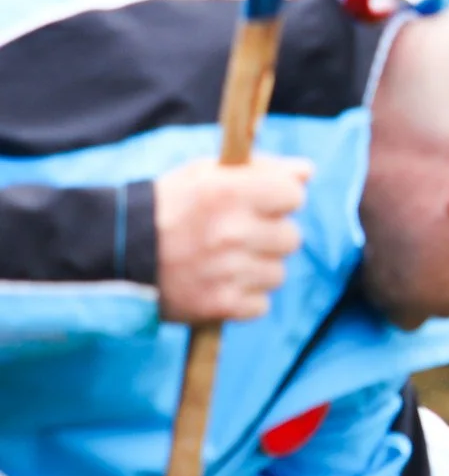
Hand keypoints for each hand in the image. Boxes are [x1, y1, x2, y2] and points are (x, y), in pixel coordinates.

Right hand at [154, 155, 311, 323]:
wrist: (113, 254)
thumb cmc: (166, 207)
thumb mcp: (206, 175)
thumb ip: (261, 170)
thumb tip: (308, 172)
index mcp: (229, 191)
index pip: (294, 196)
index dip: (279, 200)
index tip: (260, 204)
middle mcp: (232, 231)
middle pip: (291, 237)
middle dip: (268, 236)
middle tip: (234, 236)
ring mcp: (228, 271)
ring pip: (278, 273)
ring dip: (256, 269)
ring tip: (221, 262)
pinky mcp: (221, 305)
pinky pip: (261, 304)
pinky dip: (243, 298)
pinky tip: (217, 284)